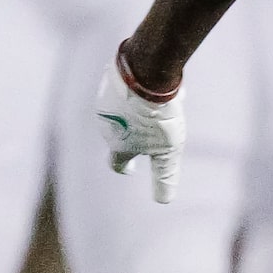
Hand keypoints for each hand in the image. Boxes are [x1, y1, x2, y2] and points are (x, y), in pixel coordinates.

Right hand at [96, 46, 184, 201]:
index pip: (118, 162)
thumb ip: (164, 175)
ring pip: (127, 110)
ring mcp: (105, 101)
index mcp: (117, 145)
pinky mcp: (110, 80)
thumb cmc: (158, 116)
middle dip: (140, 134)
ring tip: (165, 102)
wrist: (146, 71)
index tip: (130, 169)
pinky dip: (140, 92)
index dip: (125, 167)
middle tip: (160, 126)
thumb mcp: (168, 151)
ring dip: (142, 110)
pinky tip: (158, 84)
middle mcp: (105, 125)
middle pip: (124, 134)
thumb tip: (164, 200)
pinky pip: (128, 90)